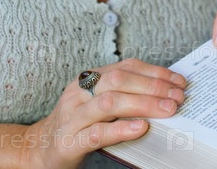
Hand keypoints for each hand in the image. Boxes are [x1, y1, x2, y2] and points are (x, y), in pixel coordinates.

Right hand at [22, 59, 186, 168]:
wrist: (38, 149)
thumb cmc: (76, 125)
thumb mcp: (97, 103)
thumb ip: (122, 94)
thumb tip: (163, 92)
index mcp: (89, 79)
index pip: (126, 67)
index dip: (155, 72)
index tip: (178, 81)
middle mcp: (80, 92)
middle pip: (119, 81)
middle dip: (153, 86)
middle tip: (178, 96)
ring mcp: (72, 116)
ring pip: (110, 102)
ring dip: (143, 104)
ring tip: (167, 110)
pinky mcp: (69, 141)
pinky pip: (96, 133)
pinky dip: (121, 129)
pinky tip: (141, 128)